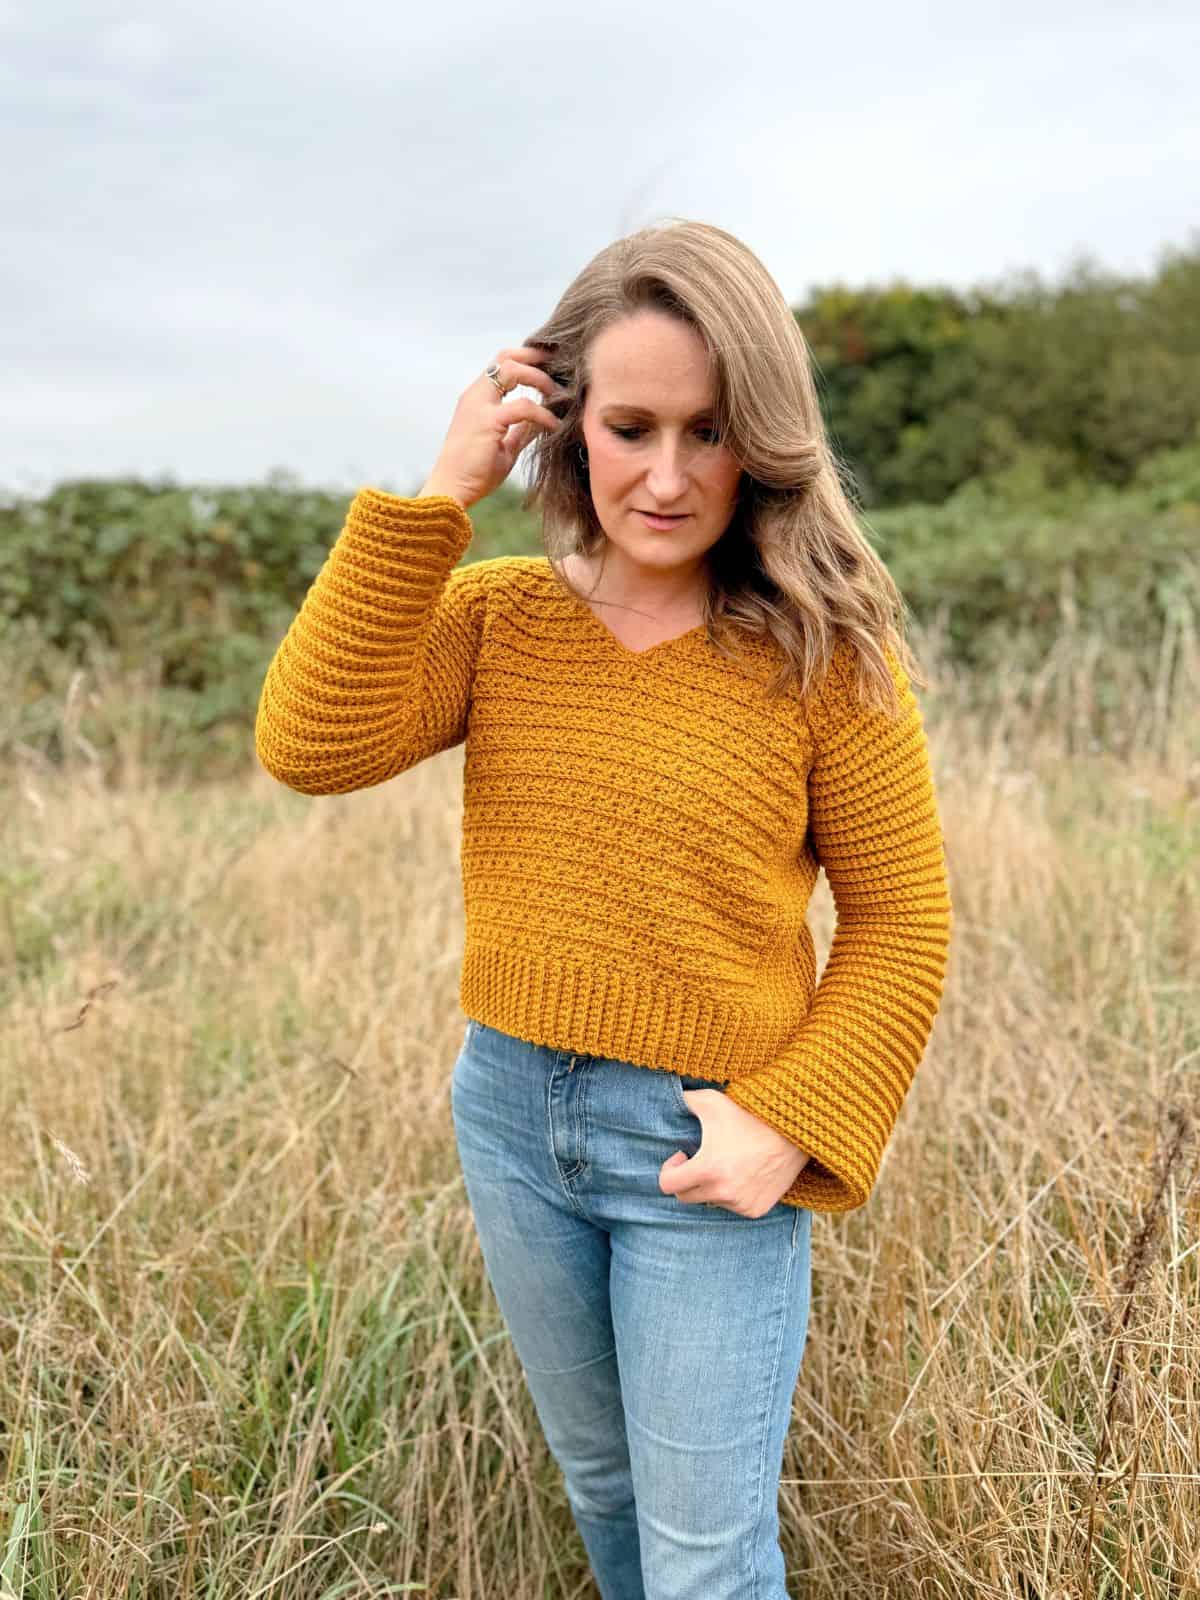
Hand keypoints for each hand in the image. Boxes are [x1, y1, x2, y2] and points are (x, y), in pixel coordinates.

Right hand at [420, 344, 566, 510]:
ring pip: (511, 370)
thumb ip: (521, 431)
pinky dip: (543, 413)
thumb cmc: (474, 473)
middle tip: (560, 367)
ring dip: (539, 378)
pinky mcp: (488, 421)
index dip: (527, 362)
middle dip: (535, 357)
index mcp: (477, 399)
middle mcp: (475, 396)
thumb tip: (542, 422)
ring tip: (559, 395)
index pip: (501, 365)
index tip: (550, 369)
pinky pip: (523, 406)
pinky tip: (555, 426)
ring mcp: (479, 406)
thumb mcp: (504, 447)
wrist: (451, 490)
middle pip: (505, 357)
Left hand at [659, 1090, 810, 1216]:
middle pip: (686, 1197)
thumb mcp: (712, 1101)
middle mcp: (723, 1192)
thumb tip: (665, 1097)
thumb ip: (683, 1101)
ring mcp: (740, 1204)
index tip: (683, 1155)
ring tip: (725, 1163)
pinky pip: (732, 1206)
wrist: (793, 1132)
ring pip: (709, 1201)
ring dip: (710, 1186)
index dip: (669, 1169)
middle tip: (700, 1159)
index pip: (667, 1186)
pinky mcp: (755, 1210)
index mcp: (708, 1170)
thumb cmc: (750, 1114)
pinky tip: (742, 1173)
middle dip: (687, 1179)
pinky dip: (731, 1194)